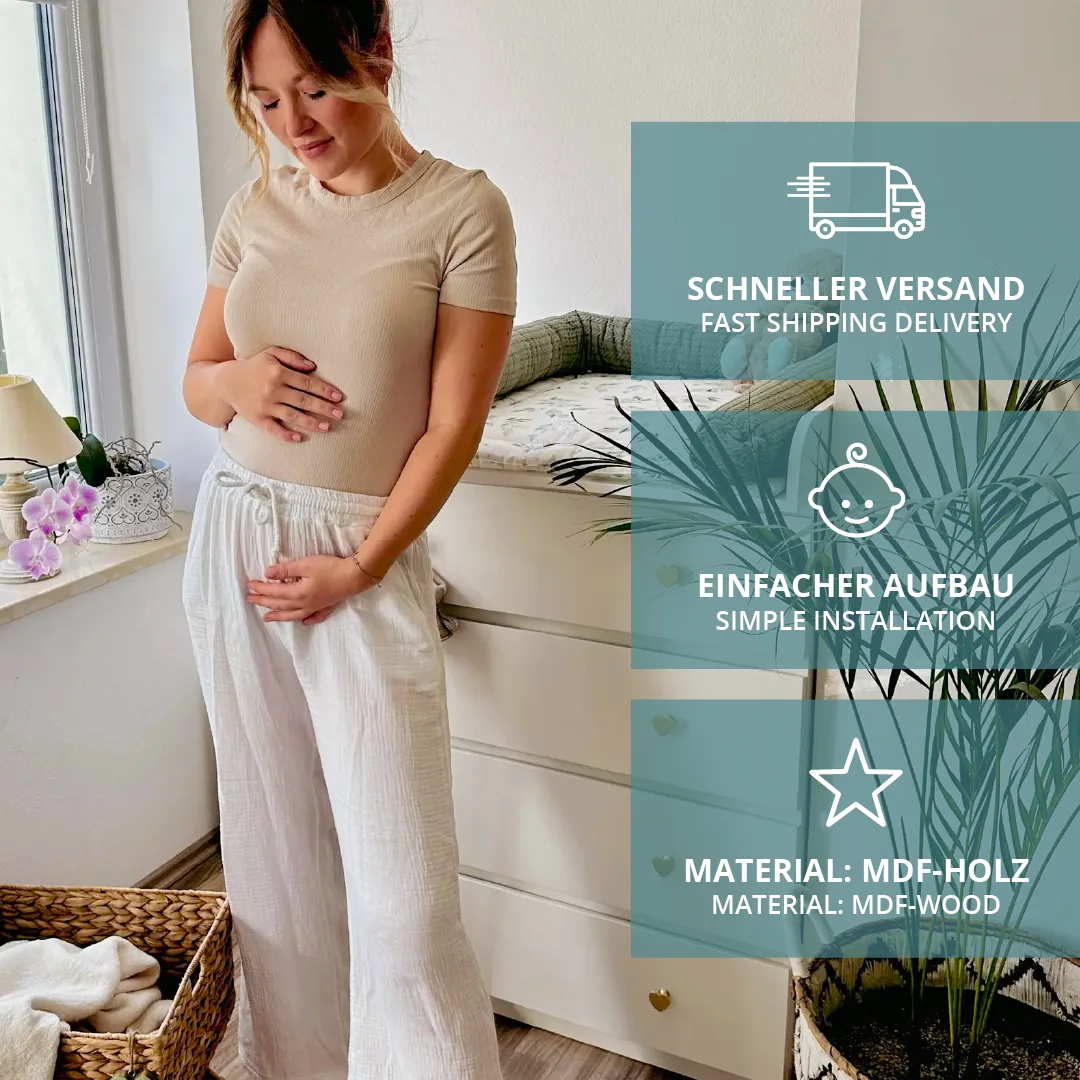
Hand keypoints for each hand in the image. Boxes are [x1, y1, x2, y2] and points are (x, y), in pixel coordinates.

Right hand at [218, 346, 345, 442]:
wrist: (225, 382)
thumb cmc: (253, 366)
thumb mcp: (271, 354)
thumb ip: (292, 357)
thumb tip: (314, 366)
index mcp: (278, 372)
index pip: (307, 383)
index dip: (325, 390)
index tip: (339, 397)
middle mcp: (273, 389)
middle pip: (304, 400)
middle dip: (324, 408)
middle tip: (340, 414)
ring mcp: (265, 406)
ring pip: (293, 416)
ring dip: (311, 423)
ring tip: (328, 427)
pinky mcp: (257, 419)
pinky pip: (273, 429)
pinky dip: (285, 434)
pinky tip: (299, 438)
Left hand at [247, 554, 377, 623]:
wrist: (354, 577)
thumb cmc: (330, 568)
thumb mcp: (306, 564)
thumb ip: (286, 570)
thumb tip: (267, 573)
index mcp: (297, 593)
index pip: (274, 591)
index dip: (260, 588)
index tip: (249, 585)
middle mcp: (304, 604)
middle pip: (280, 604)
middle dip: (263, 602)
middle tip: (250, 600)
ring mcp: (315, 607)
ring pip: (292, 615)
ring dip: (278, 616)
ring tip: (267, 618)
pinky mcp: (326, 606)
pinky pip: (314, 616)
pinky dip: (307, 621)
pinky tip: (304, 622)